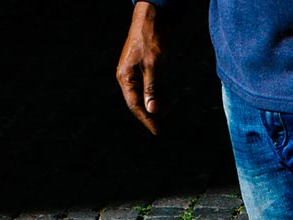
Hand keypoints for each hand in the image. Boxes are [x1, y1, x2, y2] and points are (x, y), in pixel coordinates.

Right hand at [116, 1, 162, 134]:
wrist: (152, 16)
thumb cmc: (151, 39)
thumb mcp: (154, 65)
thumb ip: (152, 88)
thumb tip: (152, 110)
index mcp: (125, 77)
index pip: (135, 105)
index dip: (146, 119)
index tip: (157, 131)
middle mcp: (127, 76)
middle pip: (138, 101)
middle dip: (150, 113)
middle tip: (161, 126)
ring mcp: (134, 71)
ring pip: (145, 93)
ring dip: (156, 103)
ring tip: (167, 112)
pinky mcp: (143, 65)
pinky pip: (149, 84)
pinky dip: (158, 92)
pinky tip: (167, 97)